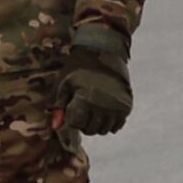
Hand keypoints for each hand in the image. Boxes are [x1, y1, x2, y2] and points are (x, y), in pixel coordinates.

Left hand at [64, 19, 134, 137]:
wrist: (105, 52)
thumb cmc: (79, 67)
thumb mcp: (64, 83)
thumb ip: (59, 106)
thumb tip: (55, 127)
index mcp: (85, 99)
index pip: (76, 124)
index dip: (72, 117)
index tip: (73, 106)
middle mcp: (102, 106)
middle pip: (90, 130)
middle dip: (84, 122)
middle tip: (83, 108)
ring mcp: (116, 107)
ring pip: (104, 130)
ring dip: (97, 123)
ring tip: (94, 107)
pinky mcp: (126, 106)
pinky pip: (117, 126)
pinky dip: (110, 122)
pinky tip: (105, 110)